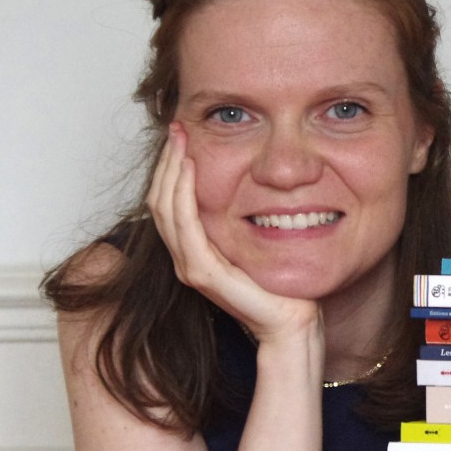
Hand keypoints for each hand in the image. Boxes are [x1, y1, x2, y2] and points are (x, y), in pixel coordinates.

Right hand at [147, 123, 321, 343]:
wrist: (291, 323)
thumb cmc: (280, 287)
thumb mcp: (256, 243)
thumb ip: (242, 220)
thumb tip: (250, 186)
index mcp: (195, 252)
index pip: (169, 203)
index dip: (170, 168)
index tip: (181, 135)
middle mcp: (186, 259)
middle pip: (159, 201)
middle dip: (167, 161)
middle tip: (176, 127)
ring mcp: (191, 267)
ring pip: (165, 208)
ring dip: (170, 170)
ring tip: (179, 140)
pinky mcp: (203, 274)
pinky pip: (185, 225)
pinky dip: (183, 194)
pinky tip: (190, 169)